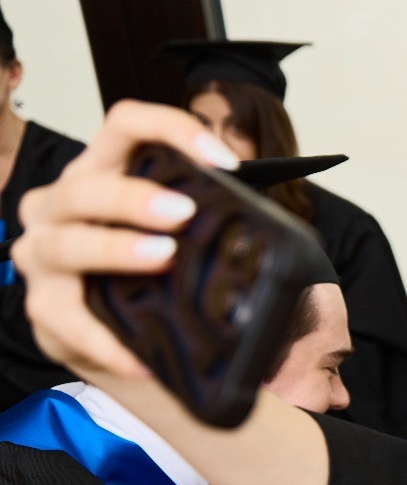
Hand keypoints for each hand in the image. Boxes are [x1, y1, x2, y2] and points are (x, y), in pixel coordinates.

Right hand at [13, 100, 238, 382]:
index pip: (126, 126)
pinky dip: (105, 341)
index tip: (223, 160)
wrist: (131, 342)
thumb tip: (285, 234)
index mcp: (102, 171)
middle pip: (87, 187)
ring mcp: (43, 254)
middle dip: (134, 197)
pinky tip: (140, 358)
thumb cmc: (161, 278)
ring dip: (115, 250)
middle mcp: (61, 204)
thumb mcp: (192, 245)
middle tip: (183, 213)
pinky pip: (67, 321)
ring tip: (163, 258)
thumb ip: (218, 225)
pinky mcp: (44, 308)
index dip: (171, 130)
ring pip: (68, 244)